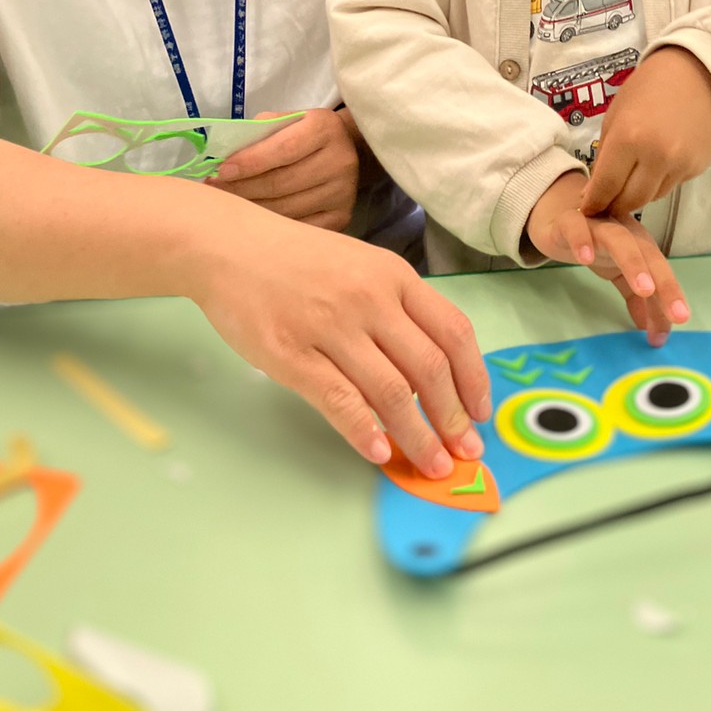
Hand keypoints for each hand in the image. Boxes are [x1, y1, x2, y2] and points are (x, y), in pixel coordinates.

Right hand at [195, 223, 491, 478]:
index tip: (481, 412)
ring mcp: (330, 326)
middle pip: (429, 368)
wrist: (229, 247)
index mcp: (392, 275)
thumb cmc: (297, 260)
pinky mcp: (291, 354)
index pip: (453, 331)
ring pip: (390, 392)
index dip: (474, 378)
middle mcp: (369, 298)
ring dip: (417, 436)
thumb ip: (395, 310)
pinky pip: (339, 401)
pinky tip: (378, 452)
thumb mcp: (360, 266)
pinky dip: (364, 432)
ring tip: (431, 464)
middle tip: (466, 450)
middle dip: (453, 418)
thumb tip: (427, 376)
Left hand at [215, 108, 359, 231]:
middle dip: (242, 188)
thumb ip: (259, 133)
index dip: (249, 162)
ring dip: (251, 210)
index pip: (283, 149)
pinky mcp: (342, 217)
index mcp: (325, 128)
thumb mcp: (286, 121)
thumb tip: (224, 156)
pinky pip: (297, 228)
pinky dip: (271, 227)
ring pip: (286, 209)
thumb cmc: (302, 134)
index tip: (220, 171)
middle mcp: (340, 160)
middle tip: (215, 191)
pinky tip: (252, 223)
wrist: (343, 151)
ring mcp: (343, 193)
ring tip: (227, 207)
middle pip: (281, 182)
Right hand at [526, 171, 689, 344]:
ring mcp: (597, 224)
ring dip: (633, 262)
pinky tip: (584, 259)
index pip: (659, 268)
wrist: (557, 214)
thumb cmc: (595, 244)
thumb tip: (656, 334)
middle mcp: (624, 230)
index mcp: (639, 243)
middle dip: (663, 282)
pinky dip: (582, 240)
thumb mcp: (619, 274)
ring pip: (618, 239)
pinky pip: (576, 227)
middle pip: (647, 253)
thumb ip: (638, 300)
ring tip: (643, 289)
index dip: (672, 292)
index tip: (681, 319)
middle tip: (675, 314)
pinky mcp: (568, 221)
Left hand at [581, 47, 710, 219]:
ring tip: (628, 183)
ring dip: (635, 195)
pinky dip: (656, 184)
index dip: (593, 202)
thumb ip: (603, 157)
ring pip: (650, 198)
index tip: (587, 209)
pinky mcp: (697, 167)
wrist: (696, 75)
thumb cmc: (646, 90)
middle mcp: (656, 156)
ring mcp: (680, 164)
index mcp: (628, 138)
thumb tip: (593, 194)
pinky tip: (653, 167)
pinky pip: (669, 186)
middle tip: (605, 203)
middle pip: (630, 201)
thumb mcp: (615, 118)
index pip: (606, 186)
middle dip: (613, 206)